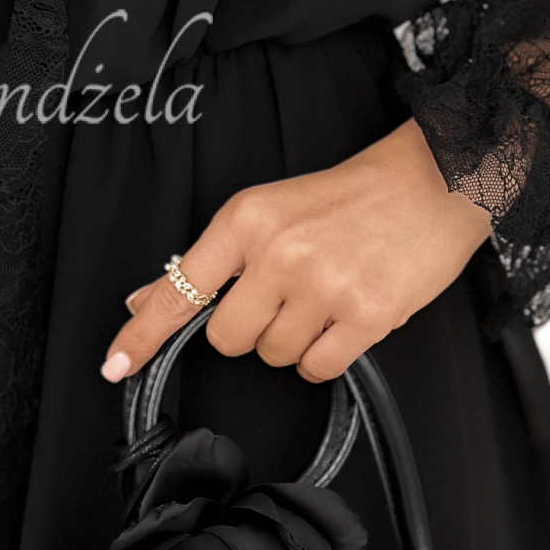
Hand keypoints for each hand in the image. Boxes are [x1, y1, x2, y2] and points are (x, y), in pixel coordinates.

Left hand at [102, 118, 492, 385]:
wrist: (433, 181)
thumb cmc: (349, 196)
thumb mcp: (268, 210)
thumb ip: (209, 259)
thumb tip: (147, 300)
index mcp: (246, 219)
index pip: (179, 287)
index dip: (143, 334)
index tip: (115, 365)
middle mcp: (278, 253)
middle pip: (227, 338)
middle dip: (249, 330)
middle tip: (283, 297)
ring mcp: (323, 287)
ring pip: (274, 356)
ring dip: (293, 341)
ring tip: (324, 297)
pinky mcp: (367, 315)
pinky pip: (318, 368)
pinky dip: (326, 356)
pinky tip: (344, 319)